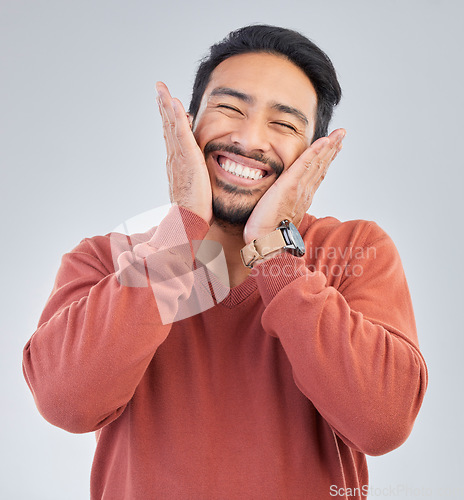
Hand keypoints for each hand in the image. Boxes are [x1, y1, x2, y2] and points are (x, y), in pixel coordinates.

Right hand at [156, 81, 212, 223]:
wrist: (187, 221)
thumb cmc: (194, 209)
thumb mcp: (194, 187)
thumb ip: (195, 176)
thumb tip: (199, 170)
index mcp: (177, 163)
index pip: (172, 135)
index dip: (168, 118)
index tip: (166, 102)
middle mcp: (174, 157)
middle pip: (167, 126)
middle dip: (163, 105)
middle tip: (159, 88)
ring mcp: (179, 157)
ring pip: (171, 126)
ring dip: (166, 105)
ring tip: (161, 89)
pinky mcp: (188, 159)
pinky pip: (181, 134)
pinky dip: (177, 118)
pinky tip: (176, 103)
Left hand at [243, 129, 345, 243]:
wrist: (266, 242)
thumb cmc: (267, 233)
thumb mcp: (278, 215)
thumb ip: (283, 205)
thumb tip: (280, 202)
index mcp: (302, 198)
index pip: (316, 175)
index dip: (325, 160)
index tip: (333, 148)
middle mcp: (305, 192)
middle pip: (322, 166)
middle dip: (332, 150)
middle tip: (341, 135)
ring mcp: (300, 189)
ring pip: (317, 163)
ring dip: (329, 146)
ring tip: (339, 134)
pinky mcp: (290, 185)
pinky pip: (305, 164)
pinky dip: (315, 151)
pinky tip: (324, 140)